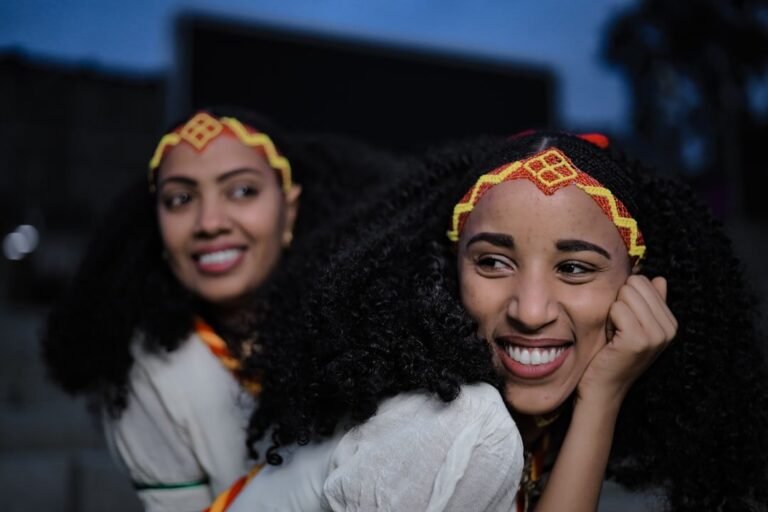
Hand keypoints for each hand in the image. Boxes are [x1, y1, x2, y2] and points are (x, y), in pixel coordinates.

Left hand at [578, 275, 676, 404]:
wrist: (603, 388)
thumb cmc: (613, 354)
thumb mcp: (635, 326)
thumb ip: (649, 303)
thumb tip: (659, 279)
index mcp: (670, 323)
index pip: (645, 281)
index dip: (626, 299)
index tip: (625, 323)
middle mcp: (669, 329)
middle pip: (635, 284)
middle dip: (620, 302)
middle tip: (618, 329)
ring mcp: (656, 335)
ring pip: (626, 294)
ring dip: (613, 312)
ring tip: (615, 334)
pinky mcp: (638, 340)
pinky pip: (617, 308)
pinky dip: (608, 320)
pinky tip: (611, 339)